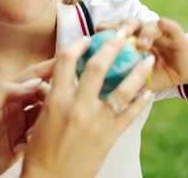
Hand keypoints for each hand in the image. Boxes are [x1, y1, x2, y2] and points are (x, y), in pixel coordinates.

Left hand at [0, 60, 53, 177]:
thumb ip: (5, 93)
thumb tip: (33, 82)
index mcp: (3, 96)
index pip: (30, 77)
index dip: (48, 68)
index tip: (68, 60)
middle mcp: (13, 109)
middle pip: (41, 94)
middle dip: (53, 95)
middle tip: (61, 102)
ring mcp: (18, 127)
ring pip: (44, 115)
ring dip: (49, 117)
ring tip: (47, 125)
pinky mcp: (22, 145)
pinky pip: (40, 135)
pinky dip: (43, 136)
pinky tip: (37, 141)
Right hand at [21, 36, 153, 177]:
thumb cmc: (39, 152)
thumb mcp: (41, 119)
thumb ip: (52, 98)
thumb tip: (57, 81)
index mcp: (55, 100)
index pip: (66, 61)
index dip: (77, 45)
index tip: (86, 38)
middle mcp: (77, 107)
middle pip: (98, 67)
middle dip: (113, 46)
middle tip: (123, 35)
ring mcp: (96, 122)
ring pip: (123, 89)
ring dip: (138, 71)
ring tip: (148, 60)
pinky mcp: (109, 137)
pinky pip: (130, 115)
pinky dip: (140, 101)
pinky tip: (147, 93)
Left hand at [97, 18, 187, 90]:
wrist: (185, 74)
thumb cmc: (156, 76)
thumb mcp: (136, 81)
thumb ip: (120, 81)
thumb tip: (94, 92)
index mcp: (129, 42)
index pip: (113, 32)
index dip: (103, 32)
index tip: (92, 36)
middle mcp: (141, 33)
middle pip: (127, 24)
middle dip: (118, 27)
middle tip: (113, 35)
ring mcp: (158, 32)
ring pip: (146, 24)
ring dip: (142, 32)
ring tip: (140, 45)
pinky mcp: (176, 34)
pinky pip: (170, 26)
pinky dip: (166, 24)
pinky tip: (162, 24)